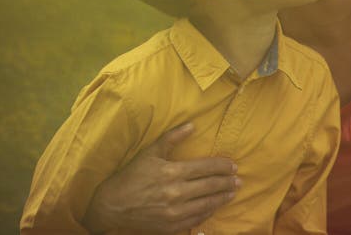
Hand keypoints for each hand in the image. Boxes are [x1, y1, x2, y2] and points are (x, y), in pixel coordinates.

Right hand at [83, 122, 239, 233]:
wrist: (112, 206)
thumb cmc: (131, 176)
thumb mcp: (150, 152)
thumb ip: (172, 138)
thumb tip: (192, 125)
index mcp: (171, 172)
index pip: (205, 167)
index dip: (222, 166)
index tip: (233, 165)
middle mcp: (175, 193)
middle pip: (209, 186)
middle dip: (227, 182)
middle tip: (239, 180)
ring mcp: (174, 212)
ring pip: (206, 204)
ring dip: (222, 198)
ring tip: (233, 192)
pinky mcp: (171, 226)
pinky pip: (196, 219)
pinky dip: (208, 212)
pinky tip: (214, 207)